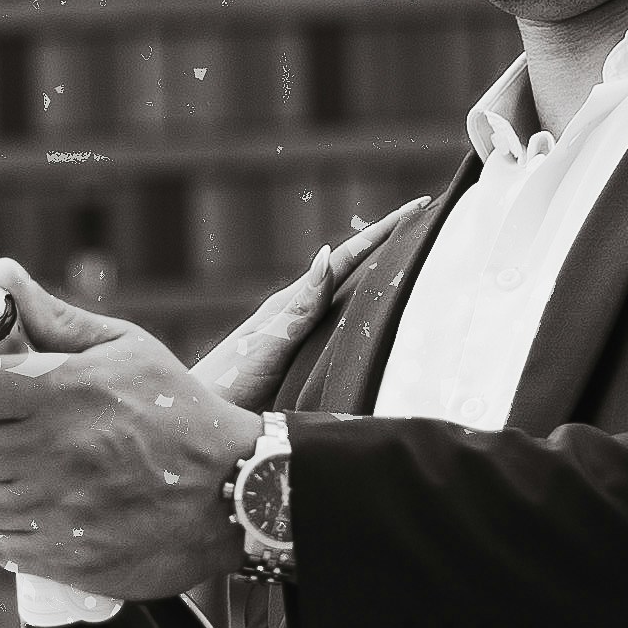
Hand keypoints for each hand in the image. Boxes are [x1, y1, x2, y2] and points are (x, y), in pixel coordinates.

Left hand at [0, 265, 255, 604]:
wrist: (236, 491)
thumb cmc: (179, 412)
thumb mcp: (126, 348)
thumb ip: (55, 317)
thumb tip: (1, 274)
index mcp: (63, 393)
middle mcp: (54, 452)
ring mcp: (58, 511)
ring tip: (12, 474)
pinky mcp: (67, 557)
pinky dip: (3, 529)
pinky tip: (33, 511)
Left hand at [194, 196, 428, 413]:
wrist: (202, 422)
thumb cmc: (230, 384)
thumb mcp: (268, 343)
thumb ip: (300, 307)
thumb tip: (327, 253)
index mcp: (294, 303)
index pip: (346, 257)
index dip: (383, 231)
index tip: (419, 206)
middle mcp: (300, 314)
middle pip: (352, 270)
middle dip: (388, 244)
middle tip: (426, 222)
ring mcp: (300, 336)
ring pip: (349, 298)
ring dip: (379, 277)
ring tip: (414, 259)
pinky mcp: (300, 361)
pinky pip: (342, 327)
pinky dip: (365, 313)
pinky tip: (377, 318)